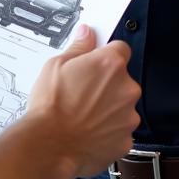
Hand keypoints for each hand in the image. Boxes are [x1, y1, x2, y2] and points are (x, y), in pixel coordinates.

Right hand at [24, 26, 139, 178]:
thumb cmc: (51, 105)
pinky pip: (120, 129)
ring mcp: (128, 116)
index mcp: (110, 64)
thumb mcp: (56, 64)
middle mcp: (126, 89)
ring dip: (109, 107)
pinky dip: (108, 129)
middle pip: (122, 79)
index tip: (98, 59)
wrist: (50, 144)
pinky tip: (88, 129)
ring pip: (122, 105)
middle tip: (83, 89)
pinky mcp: (126, 140)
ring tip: (83, 112)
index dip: (108, 53)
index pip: (121, 48)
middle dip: (107, 82)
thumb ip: (79, 47)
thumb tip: (87, 35)